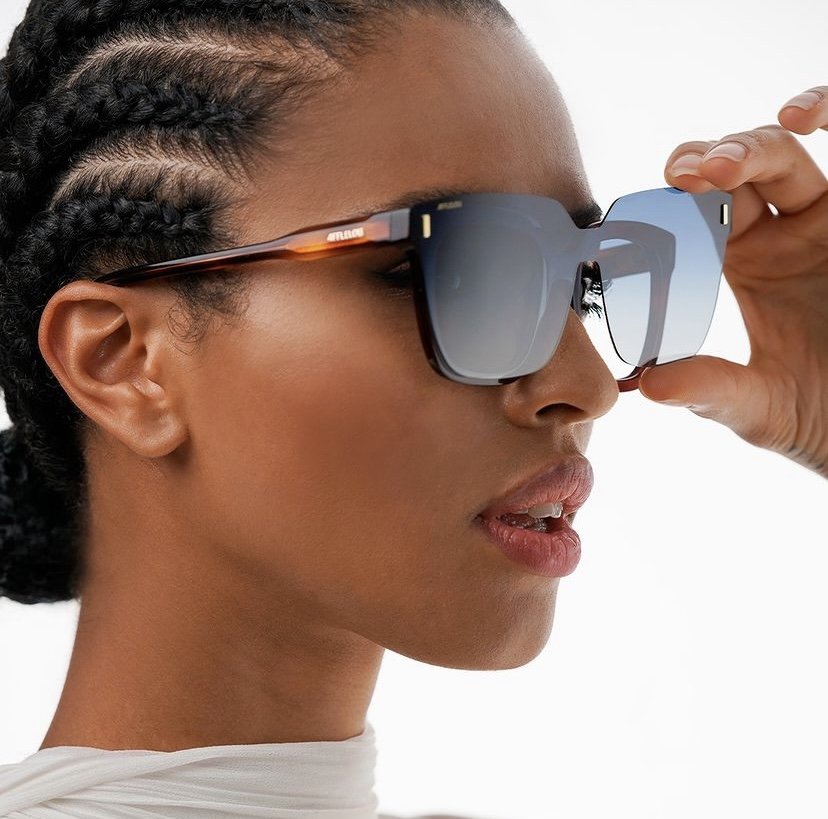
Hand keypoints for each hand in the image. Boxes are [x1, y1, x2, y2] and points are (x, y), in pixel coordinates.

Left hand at [638, 86, 827, 479]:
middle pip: (739, 172)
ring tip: (720, 168)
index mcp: (745, 264)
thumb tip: (647, 386)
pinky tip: (799, 115)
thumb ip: (707, 391)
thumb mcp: (757, 405)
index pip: (701, 213)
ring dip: (752, 146)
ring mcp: (826, 223)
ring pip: (786, 157)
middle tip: (685, 178)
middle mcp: (783, 234)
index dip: (678, 199)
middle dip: (709, 161)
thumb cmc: (821, 415)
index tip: (656, 206)